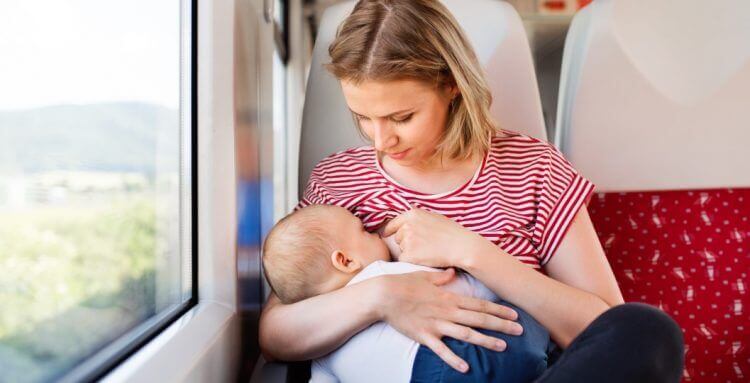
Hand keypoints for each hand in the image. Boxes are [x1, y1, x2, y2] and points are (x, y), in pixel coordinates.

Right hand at [375, 269, 523, 372]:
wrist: (383, 295)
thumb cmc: (403, 283)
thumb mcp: (425, 275)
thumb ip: (442, 276)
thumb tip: (453, 273)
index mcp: (449, 297)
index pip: (479, 304)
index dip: (498, 310)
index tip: (514, 314)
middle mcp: (447, 311)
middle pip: (479, 319)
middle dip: (501, 325)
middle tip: (520, 331)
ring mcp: (436, 324)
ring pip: (466, 334)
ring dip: (485, 341)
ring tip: (503, 347)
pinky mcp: (424, 336)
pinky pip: (442, 350)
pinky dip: (454, 359)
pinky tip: (466, 368)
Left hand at [382, 207, 491, 267]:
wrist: (461, 246)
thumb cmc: (451, 232)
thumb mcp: (433, 216)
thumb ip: (417, 217)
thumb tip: (406, 217)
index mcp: (412, 214)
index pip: (392, 224)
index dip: (389, 231)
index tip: (386, 235)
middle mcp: (407, 225)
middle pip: (397, 238)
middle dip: (406, 242)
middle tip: (423, 245)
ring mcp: (407, 240)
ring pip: (401, 249)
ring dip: (409, 251)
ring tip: (427, 250)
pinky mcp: (409, 255)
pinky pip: (404, 260)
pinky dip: (411, 261)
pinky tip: (425, 258)